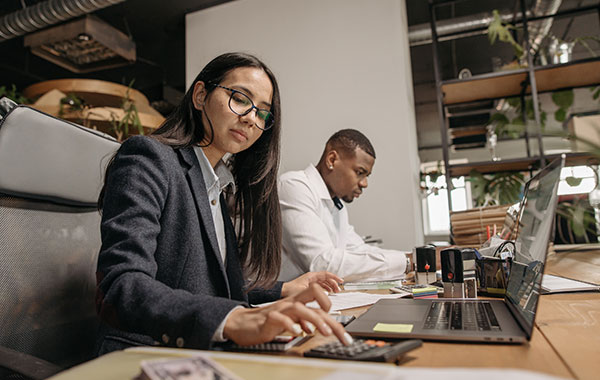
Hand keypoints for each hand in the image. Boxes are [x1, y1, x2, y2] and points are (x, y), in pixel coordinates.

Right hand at [223, 283, 351, 345]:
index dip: (333, 310)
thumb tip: (327, 327)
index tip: (340, 327)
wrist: (243, 323)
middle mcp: (291, 303)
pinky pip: (280, 318)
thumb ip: (308, 321)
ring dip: (315, 320)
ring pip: (300, 308)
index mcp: (298, 303)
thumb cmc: (269, 322)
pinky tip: (297, 333)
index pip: (320, 300)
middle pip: (314, 298)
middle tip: (340, 333)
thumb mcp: (293, 321)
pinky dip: (290, 325)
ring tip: (324, 332)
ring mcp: (280, 309)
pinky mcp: (269, 318)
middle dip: (330, 315)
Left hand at [281, 271, 342, 296]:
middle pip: (326, 278)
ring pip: (323, 282)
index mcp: (311, 276)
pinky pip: (320, 285)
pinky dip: (325, 288)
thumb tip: (322, 296)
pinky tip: (327, 292)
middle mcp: (311, 277)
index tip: (340, 281)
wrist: (281, 292)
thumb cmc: (289, 291)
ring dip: (330, 286)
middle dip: (333, 283)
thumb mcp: (303, 292)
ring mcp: (310, 281)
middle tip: (338, 289)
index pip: (326, 274)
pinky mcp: (308, 285)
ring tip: (335, 291)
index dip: (334, 277)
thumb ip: (312, 293)